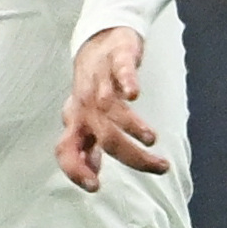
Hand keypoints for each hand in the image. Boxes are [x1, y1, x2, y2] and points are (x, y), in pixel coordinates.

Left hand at [55, 27, 166, 191]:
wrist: (99, 40)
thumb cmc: (93, 88)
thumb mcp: (86, 119)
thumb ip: (88, 147)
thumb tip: (93, 175)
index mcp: (75, 122)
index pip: (66, 150)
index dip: (76, 169)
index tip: (96, 187)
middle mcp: (84, 104)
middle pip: (104, 136)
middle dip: (131, 156)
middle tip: (160, 167)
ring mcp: (100, 81)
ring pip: (111, 108)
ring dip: (132, 126)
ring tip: (152, 140)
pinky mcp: (116, 59)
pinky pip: (120, 71)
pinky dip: (127, 82)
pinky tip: (135, 94)